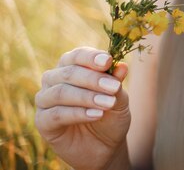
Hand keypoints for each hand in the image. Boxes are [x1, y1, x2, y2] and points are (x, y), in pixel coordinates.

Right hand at [35, 47, 130, 169]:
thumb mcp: (119, 98)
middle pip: (69, 72)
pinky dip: (78, 113)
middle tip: (114, 87)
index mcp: (72, 66)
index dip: (92, 57)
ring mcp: (46, 99)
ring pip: (61, 92)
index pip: (78, 55)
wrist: (105, 145)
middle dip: (93, 79)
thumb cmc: (110, 114)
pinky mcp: (42, 121)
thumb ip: (117, 83)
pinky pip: (56, 114)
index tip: (108, 61)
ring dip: (87, 97)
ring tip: (108, 103)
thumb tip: (122, 66)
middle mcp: (55, 79)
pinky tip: (96, 114)